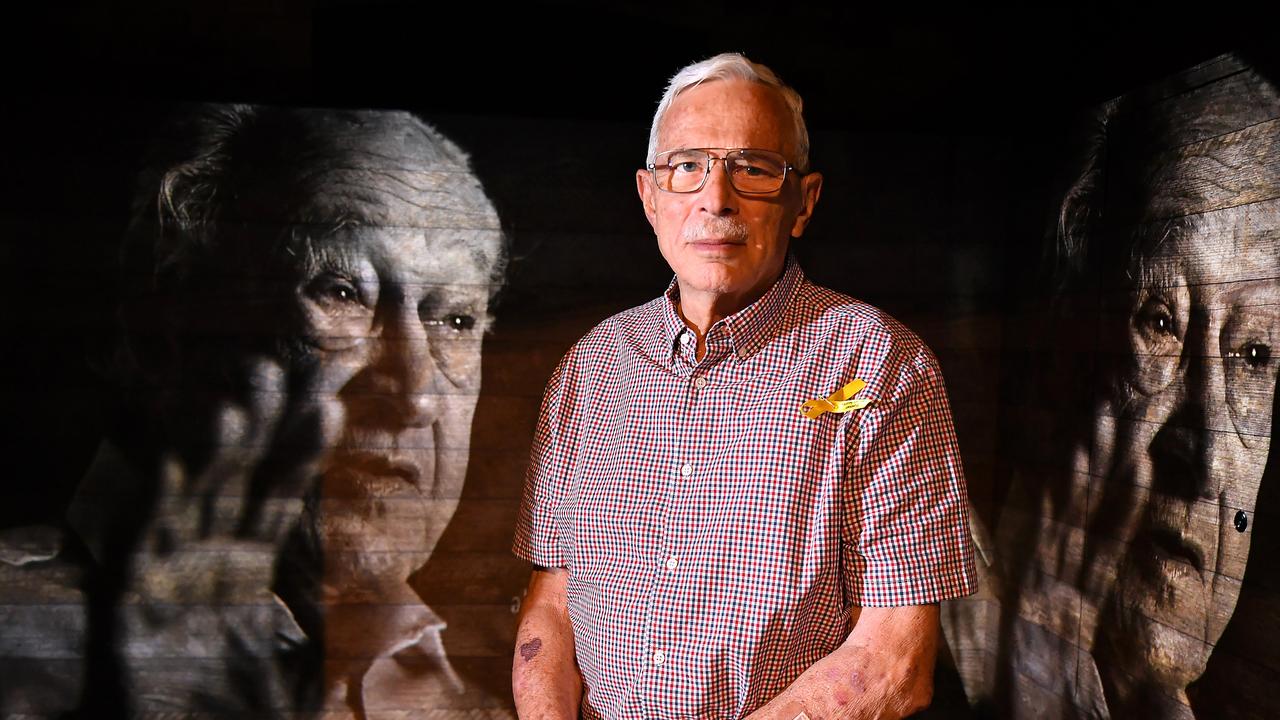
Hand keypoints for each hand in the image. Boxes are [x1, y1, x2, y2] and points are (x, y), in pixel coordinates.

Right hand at [119, 351, 354, 712]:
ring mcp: (169, 570)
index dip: (304, 450)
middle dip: (262, 428)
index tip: (330, 403)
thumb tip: (408, 615)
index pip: (283, 493)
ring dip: (213, 453)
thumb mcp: (305, 670)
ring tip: (237, 406)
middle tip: (286, 372)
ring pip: (194, 496)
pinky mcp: (126, 596)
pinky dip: (155, 500)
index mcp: (252, 564)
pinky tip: (172, 461)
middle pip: (240, 478)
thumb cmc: (240, 710)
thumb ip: (345, 640)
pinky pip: (139, 541)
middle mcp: (211, 555)